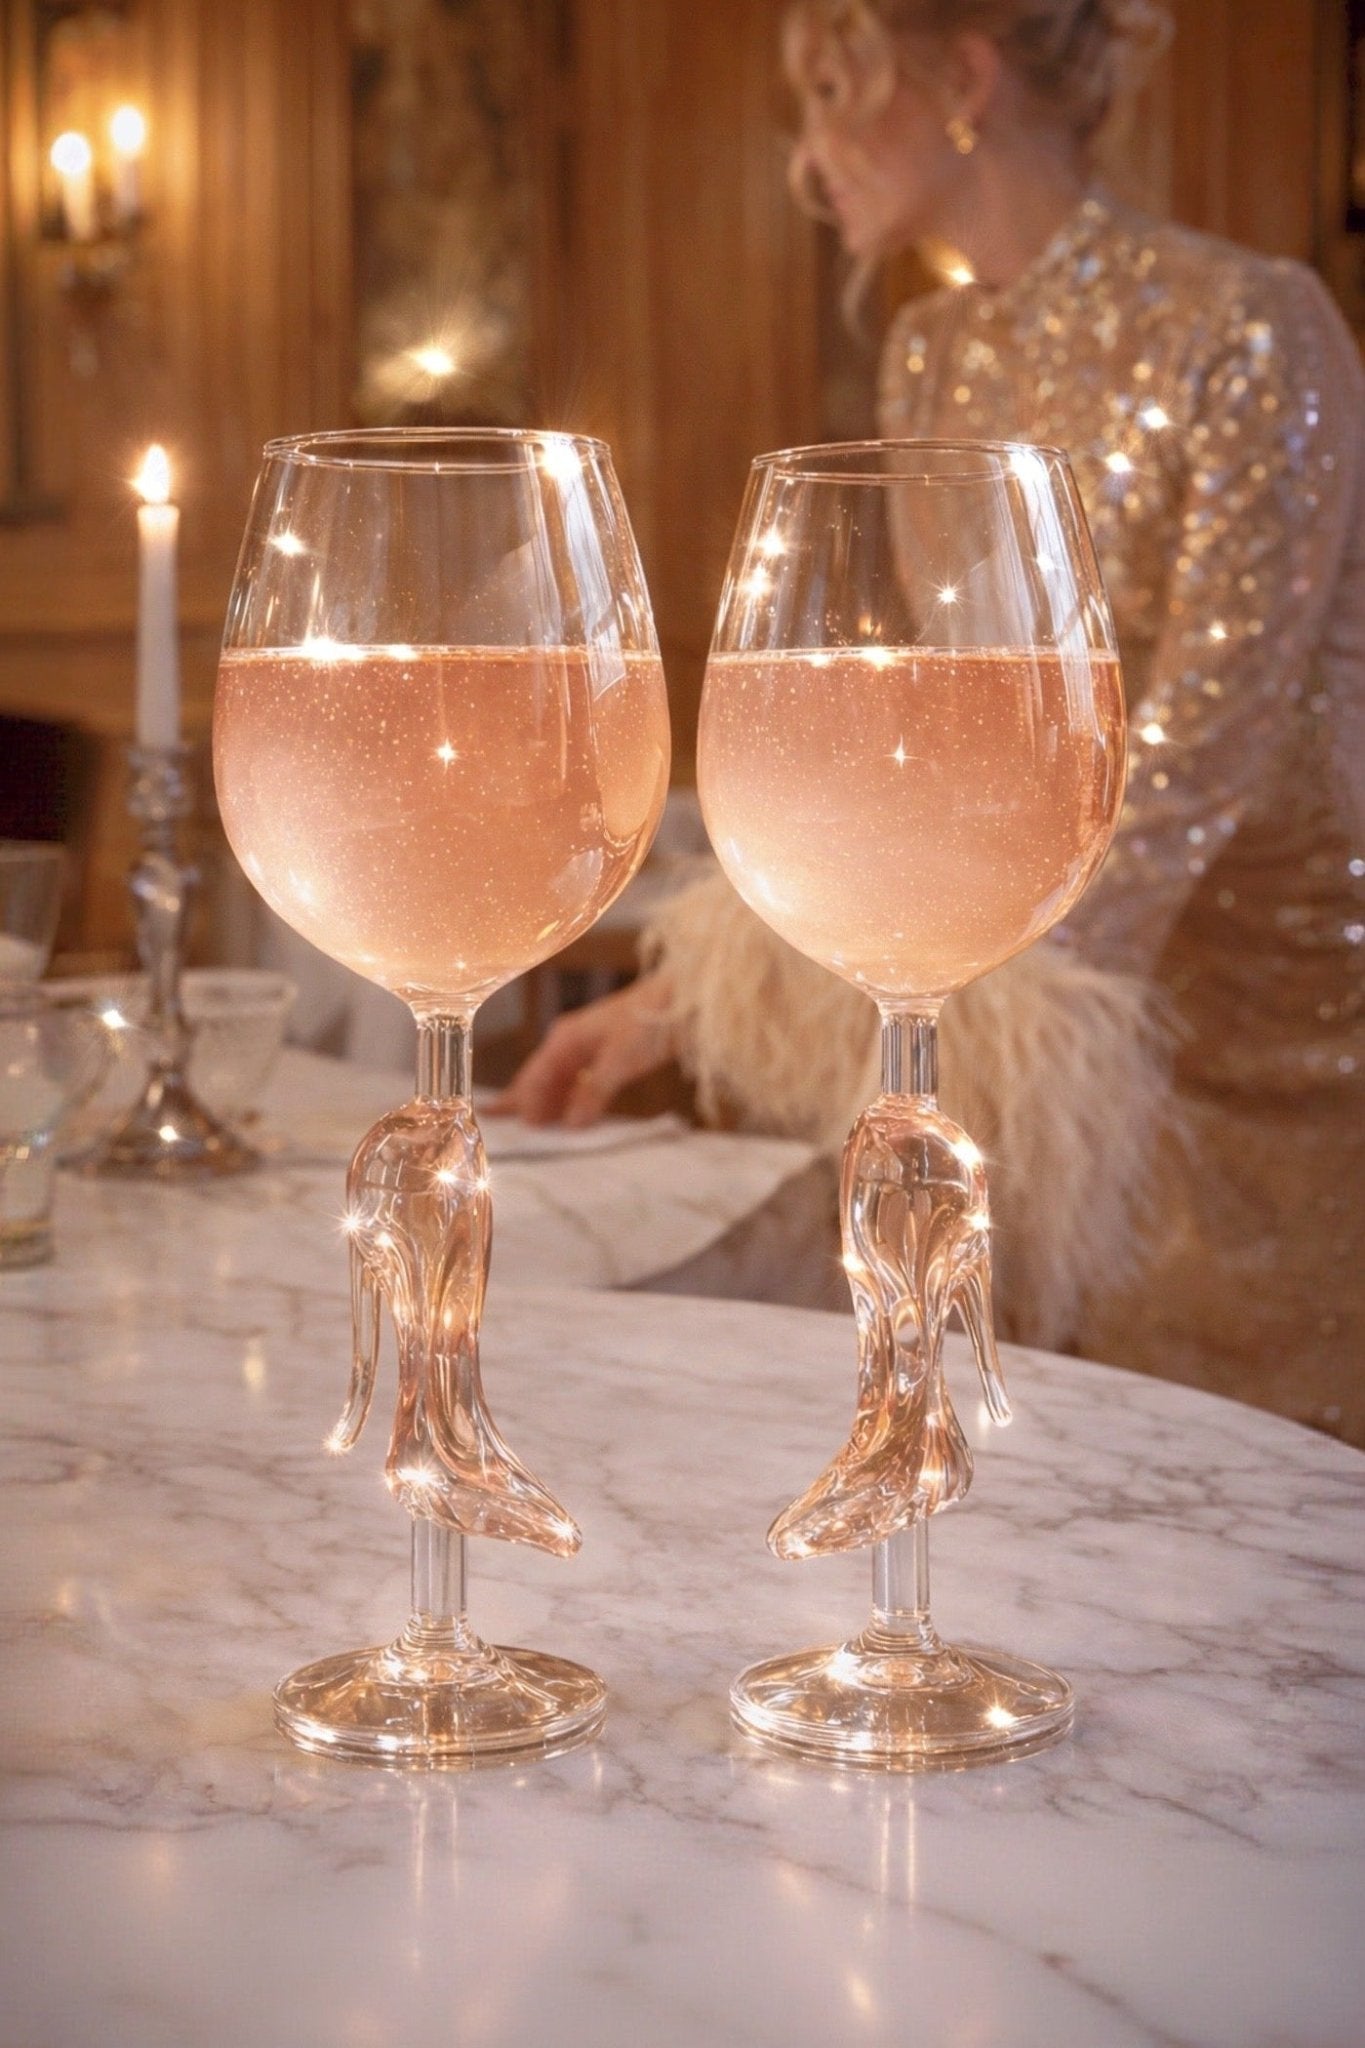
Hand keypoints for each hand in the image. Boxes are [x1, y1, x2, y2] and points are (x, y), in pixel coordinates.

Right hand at [488, 973, 676, 1126]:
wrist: (685, 1000)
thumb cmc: (648, 1022)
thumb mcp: (619, 1060)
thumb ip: (593, 1093)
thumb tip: (572, 1124)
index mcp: (565, 1039)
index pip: (533, 1077)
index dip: (523, 1103)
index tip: (515, 1127)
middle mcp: (570, 1042)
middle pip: (539, 1076)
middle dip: (522, 1098)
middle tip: (498, 1120)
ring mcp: (589, 1048)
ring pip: (558, 1080)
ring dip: (547, 1101)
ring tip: (533, 1124)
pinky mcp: (609, 1055)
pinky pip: (579, 1081)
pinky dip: (571, 1098)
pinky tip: (570, 1112)